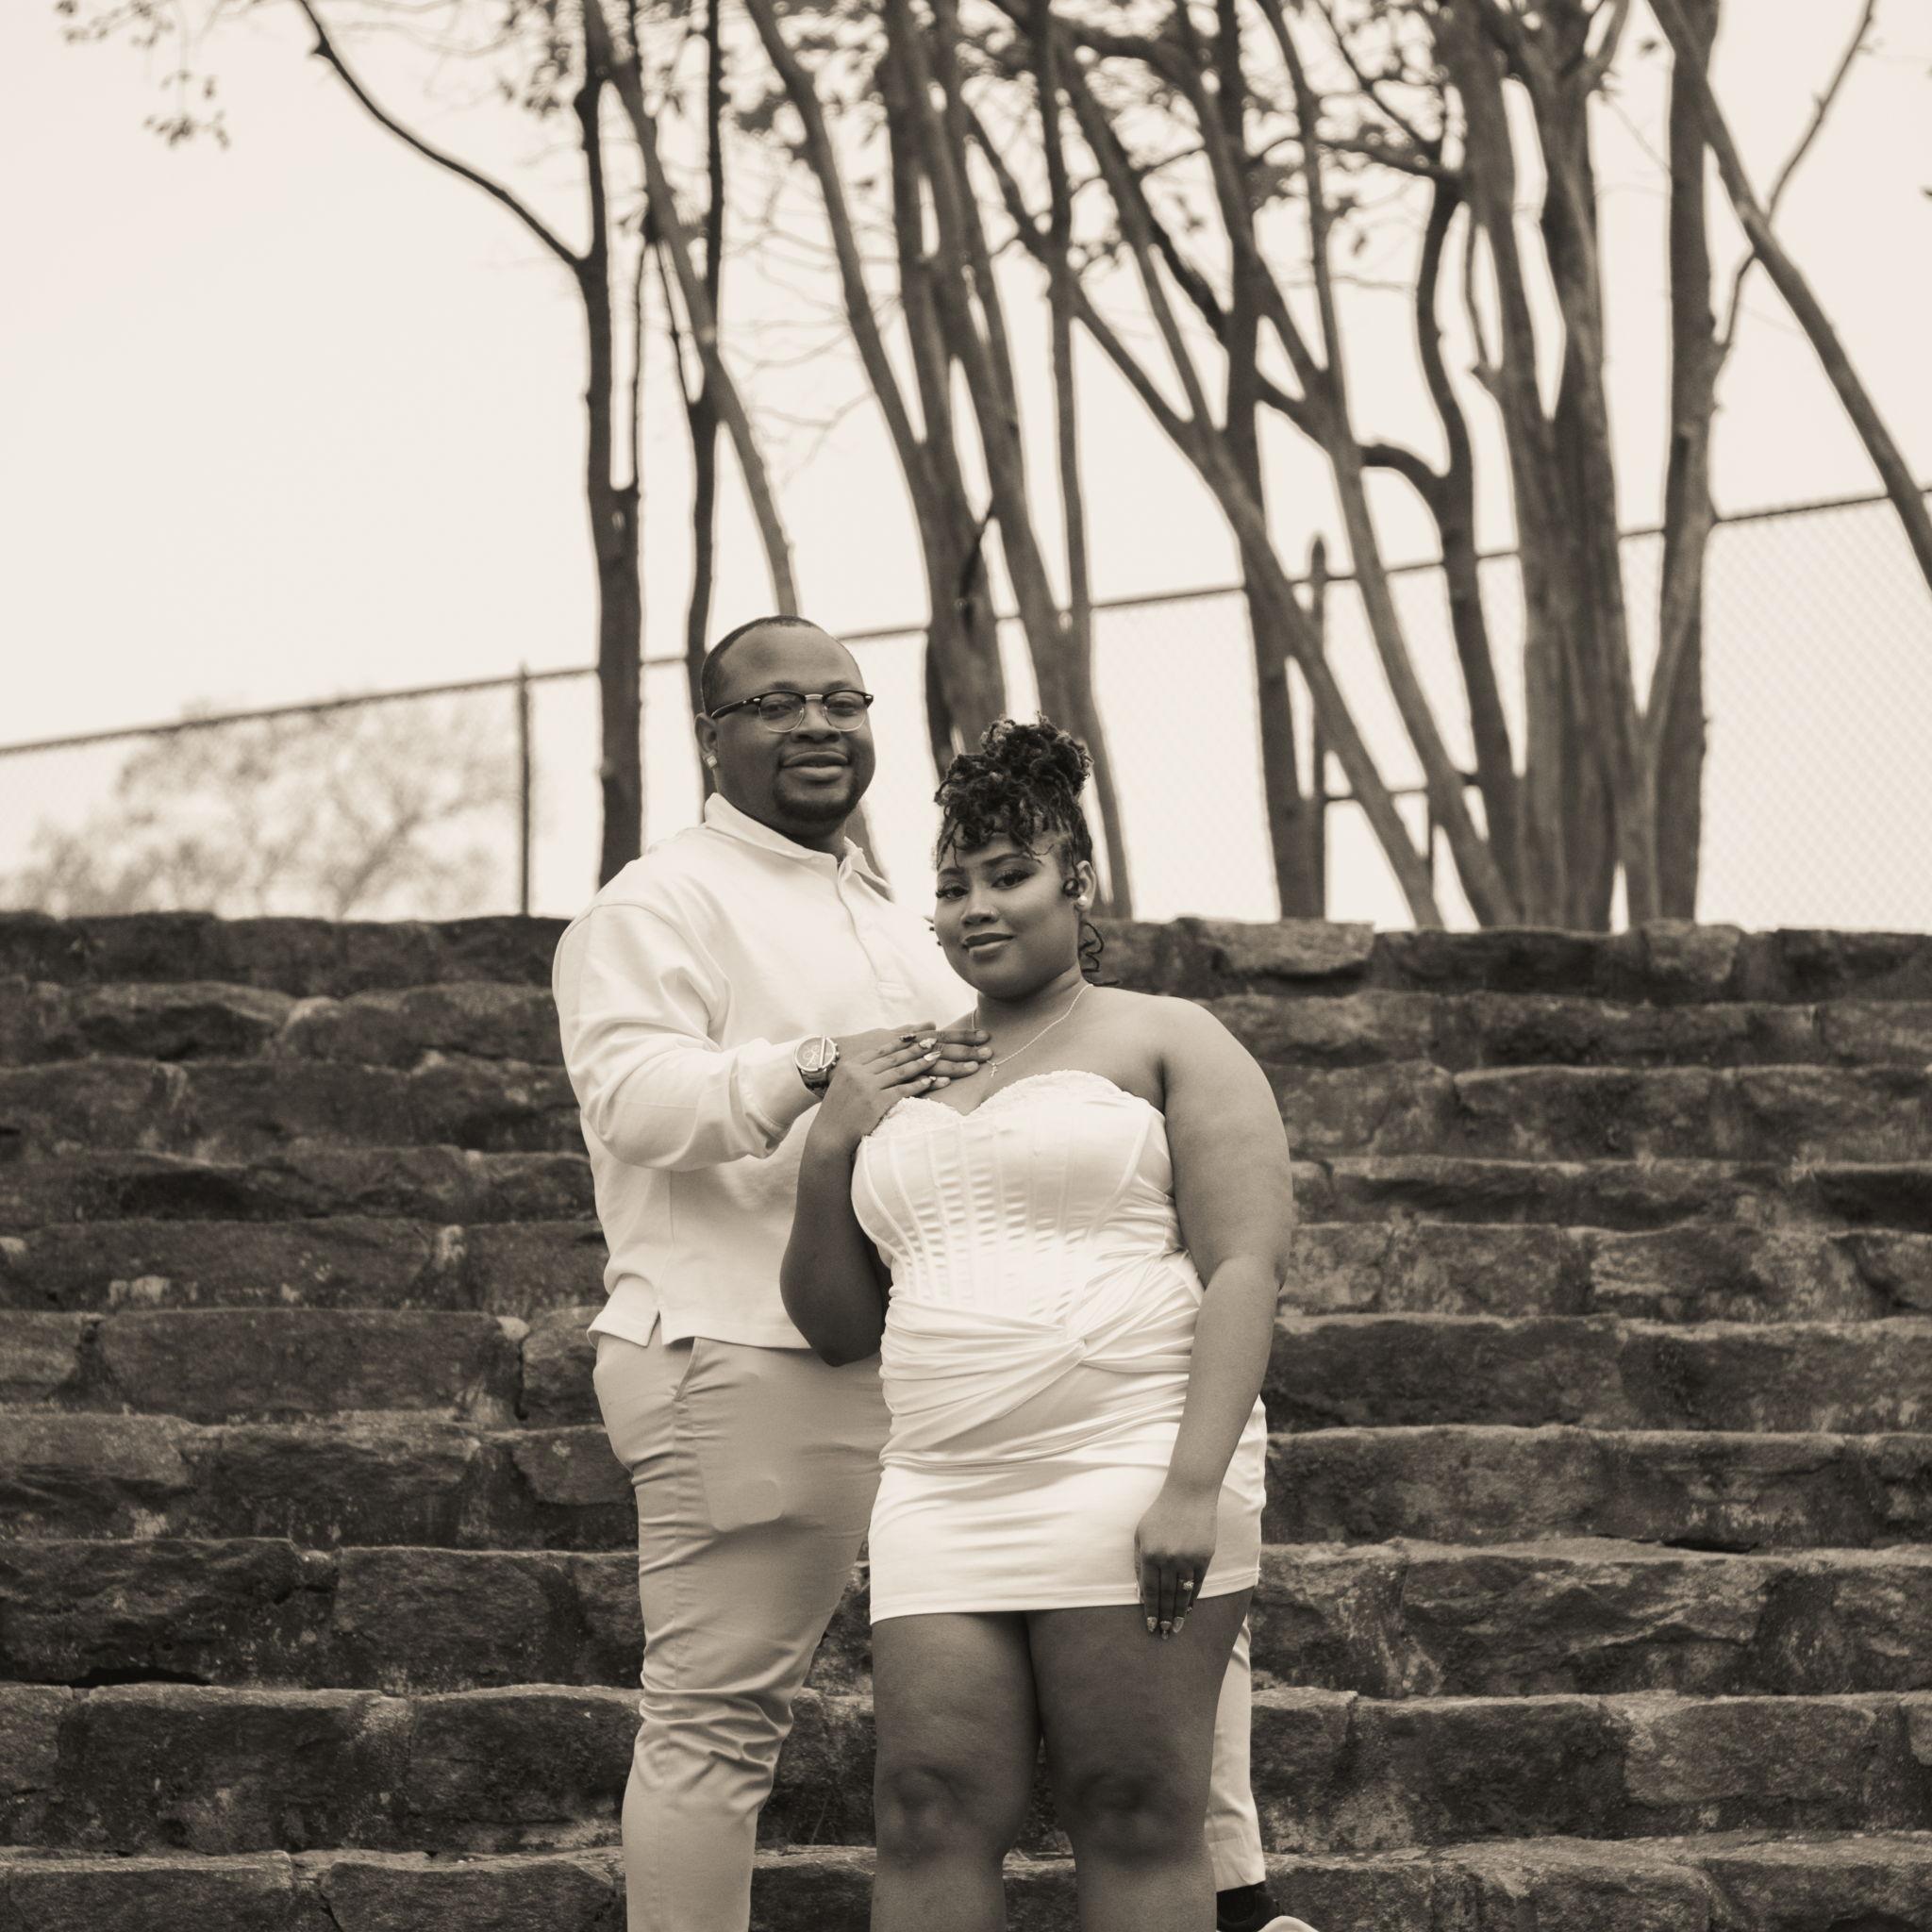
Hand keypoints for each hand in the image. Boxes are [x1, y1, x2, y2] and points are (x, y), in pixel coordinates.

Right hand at [808, 1030, 976, 1150]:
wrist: (829, 1137)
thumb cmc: (838, 1113)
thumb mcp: (843, 1085)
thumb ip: (860, 1070)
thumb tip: (879, 1062)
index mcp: (850, 1066)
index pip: (880, 1050)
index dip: (900, 1043)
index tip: (916, 1036)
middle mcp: (858, 1073)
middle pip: (893, 1058)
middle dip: (915, 1049)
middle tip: (932, 1042)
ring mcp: (867, 1087)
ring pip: (900, 1071)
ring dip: (921, 1063)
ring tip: (937, 1057)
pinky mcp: (876, 1102)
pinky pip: (903, 1090)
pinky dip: (919, 1084)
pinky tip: (933, 1080)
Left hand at [1133, 1481, 1217, 1639]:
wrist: (1189, 1494)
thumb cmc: (1160, 1514)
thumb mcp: (1141, 1533)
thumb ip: (1139, 1562)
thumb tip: (1142, 1592)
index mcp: (1150, 1553)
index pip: (1150, 1590)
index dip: (1150, 1610)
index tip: (1150, 1626)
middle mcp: (1169, 1558)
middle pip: (1167, 1596)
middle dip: (1164, 1617)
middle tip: (1164, 1634)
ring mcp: (1188, 1558)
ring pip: (1183, 1593)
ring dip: (1179, 1613)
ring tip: (1176, 1629)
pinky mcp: (1204, 1556)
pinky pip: (1197, 1582)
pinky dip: (1193, 1597)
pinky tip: (1189, 1608)